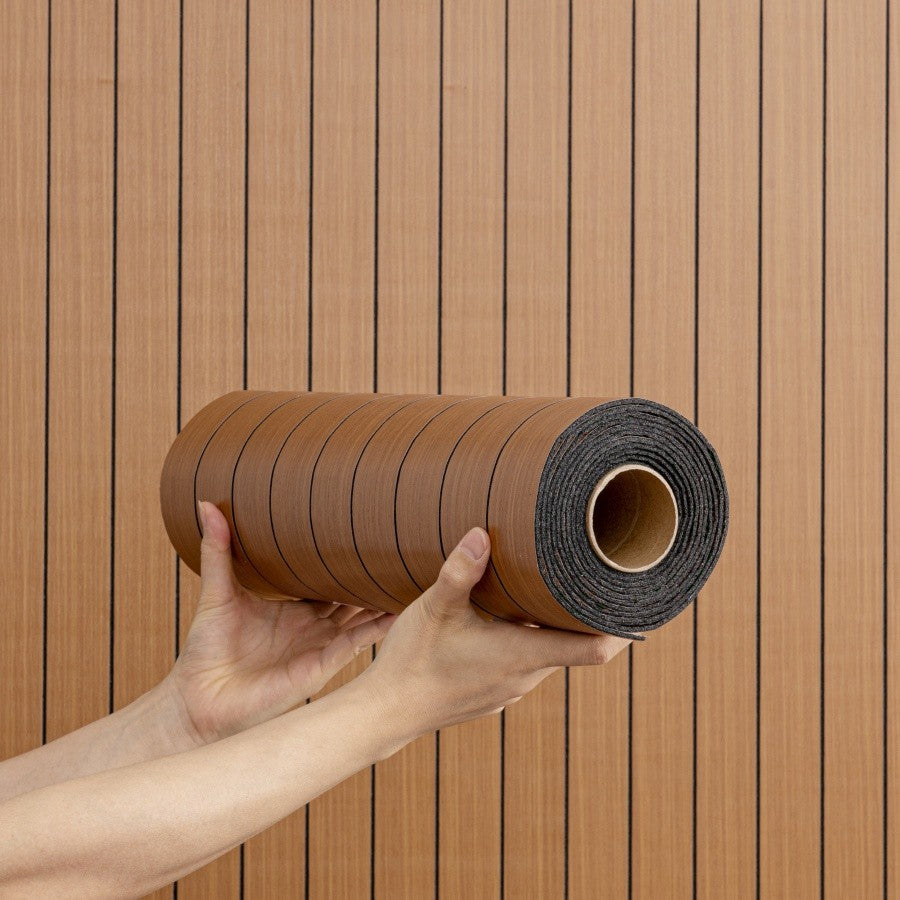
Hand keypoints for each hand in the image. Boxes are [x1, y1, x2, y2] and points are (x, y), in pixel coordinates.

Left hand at [163, 500, 396, 744]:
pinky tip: (398, 610)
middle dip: (369, 575)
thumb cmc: (205, 650)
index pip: (325, 579)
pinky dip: (377, 627)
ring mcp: (319, 644)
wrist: (199, 701)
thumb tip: (205, 504)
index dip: (342, 558)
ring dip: (381, 597)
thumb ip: (218, 550)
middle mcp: (311, 626)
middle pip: (350, 595)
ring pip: (361, 615)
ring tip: (407, 572)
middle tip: (394, 543)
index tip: (360, 530)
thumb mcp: (217, 592)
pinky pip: (356, 643)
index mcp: (292, 608)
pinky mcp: (322, 665)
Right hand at [360, 527, 631, 738]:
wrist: (386, 713)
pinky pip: (525, 663)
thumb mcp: (434, 608)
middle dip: (588, 612)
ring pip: (548, 651)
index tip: (638, 598)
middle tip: (597, 574)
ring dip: (554, 624)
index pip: (597, 649)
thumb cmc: (412, 662)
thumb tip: (482, 532)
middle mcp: (526, 676)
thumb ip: (460, 571)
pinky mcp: (494, 692)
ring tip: (551, 586)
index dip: (624, 625)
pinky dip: (529, 639)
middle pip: (577, 644)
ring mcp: (511, 688)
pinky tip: (507, 617)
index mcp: (523, 654)